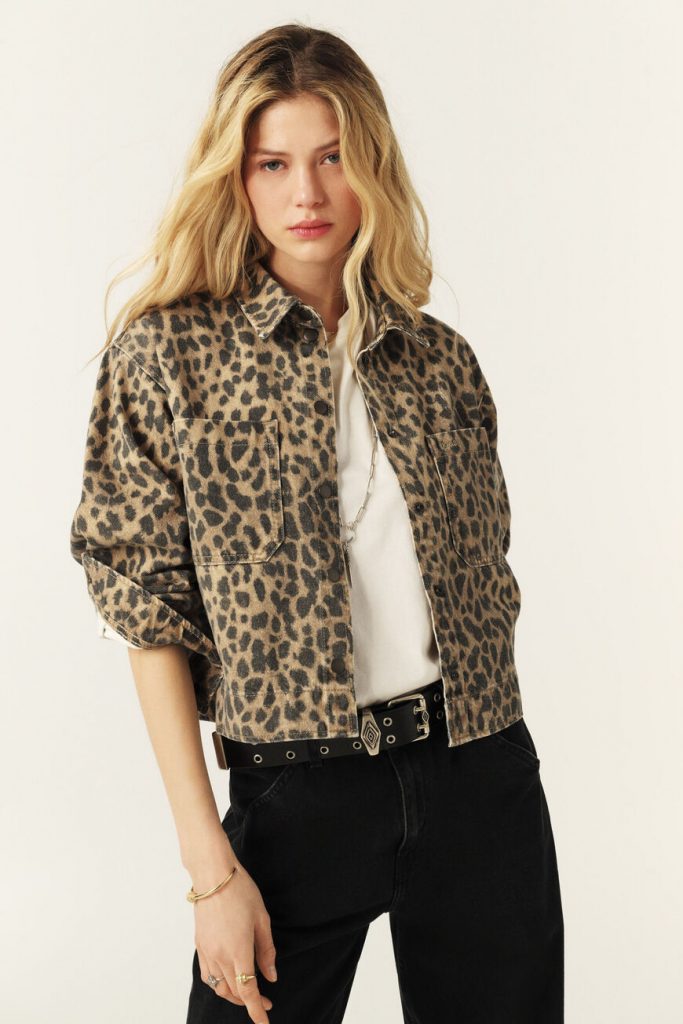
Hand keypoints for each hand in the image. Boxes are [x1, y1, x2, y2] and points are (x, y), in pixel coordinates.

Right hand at [193, 855, 276, 1023]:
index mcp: (238, 951)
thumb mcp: (262, 919)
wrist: (213, 875)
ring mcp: (206, 951)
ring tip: (248, 992)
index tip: (265, 1021)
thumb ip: (267, 951)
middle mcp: (220, 956)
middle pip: (234, 992)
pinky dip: (218, 983)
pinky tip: (227, 978)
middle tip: (266, 1002)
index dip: (257, 1010)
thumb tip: (271, 976)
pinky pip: (208, 974)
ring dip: (233, 995)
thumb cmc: (241, 891)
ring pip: (219, 987)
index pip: (248, 992)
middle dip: (250, 1002)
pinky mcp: (199, 945)